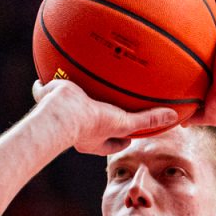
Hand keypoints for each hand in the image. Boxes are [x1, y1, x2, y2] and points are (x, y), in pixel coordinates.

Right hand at [32, 79, 178, 155]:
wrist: (63, 113)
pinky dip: (42, 85)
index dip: (122, 137)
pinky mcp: (47, 97)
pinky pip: (43, 89)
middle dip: (96, 116)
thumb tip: (173, 117)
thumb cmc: (92, 123)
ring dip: (71, 98)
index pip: (110, 142)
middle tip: (105, 110)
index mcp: (92, 138)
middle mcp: (76, 128)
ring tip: (76, 88)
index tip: (131, 133)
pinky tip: (44, 73)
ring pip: (67, 105)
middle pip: (89, 123)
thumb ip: (147, 120)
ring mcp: (61, 113)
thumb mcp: (124, 122)